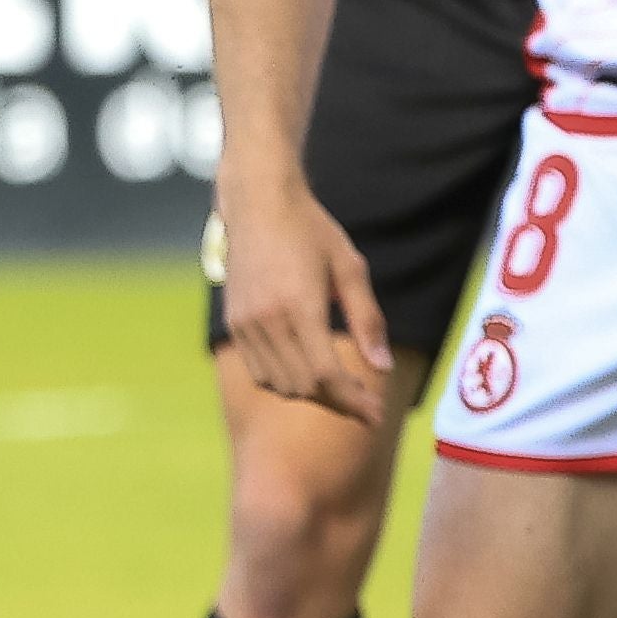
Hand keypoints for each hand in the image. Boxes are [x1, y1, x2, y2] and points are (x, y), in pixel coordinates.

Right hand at [216, 181, 395, 420]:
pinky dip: (284, 382)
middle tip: (365, 404)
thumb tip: (382, 367)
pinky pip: (258, 371)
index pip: (326, 375)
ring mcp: (245, 324)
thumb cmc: (312, 231)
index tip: (376, 414)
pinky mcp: (234, 323)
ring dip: (310, 394)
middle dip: (337, 402)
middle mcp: (267, 321)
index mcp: (299, 307)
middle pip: (303, 386)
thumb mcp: (351, 269)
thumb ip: (368, 320)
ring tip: (338, 389)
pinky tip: (306, 372)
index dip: (354, 401)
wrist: (258, 204)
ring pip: (278, 384)